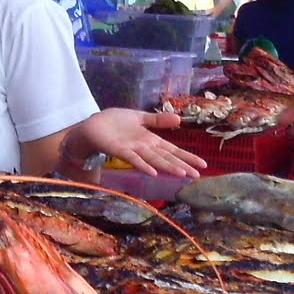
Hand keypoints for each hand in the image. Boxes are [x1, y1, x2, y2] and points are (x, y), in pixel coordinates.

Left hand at [70, 109, 205, 178]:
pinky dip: (143, 165)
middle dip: (182, 165)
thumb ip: (158, 120)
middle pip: (166, 157)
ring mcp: (133, 150)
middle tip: (197, 175)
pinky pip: (133, 158)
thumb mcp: (139, 118)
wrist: (91, 126)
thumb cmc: (114, 123)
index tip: (202, 165)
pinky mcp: (119, 150)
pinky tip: (153, 172)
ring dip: (167, 167)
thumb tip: (179, 119)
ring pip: (154, 159)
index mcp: (150, 140)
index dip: (187, 157)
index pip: (172, 149)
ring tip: (182, 174)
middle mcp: (144, 148)